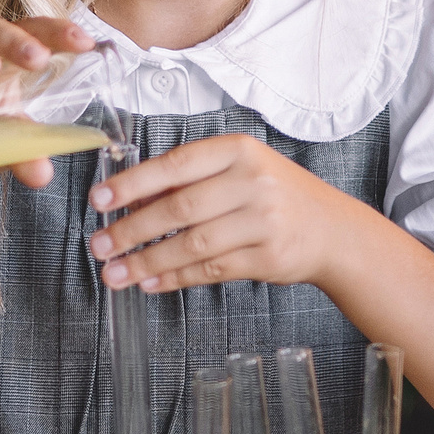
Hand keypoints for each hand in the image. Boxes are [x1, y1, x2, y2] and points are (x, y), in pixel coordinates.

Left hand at [87, 133, 358, 293]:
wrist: (333, 230)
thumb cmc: (277, 195)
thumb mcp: (240, 170)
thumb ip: (191, 180)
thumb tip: (131, 199)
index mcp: (239, 151)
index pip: (176, 165)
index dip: (133, 184)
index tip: (100, 200)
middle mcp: (253, 183)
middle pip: (180, 208)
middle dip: (132, 230)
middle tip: (100, 245)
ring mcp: (263, 222)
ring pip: (192, 244)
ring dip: (147, 262)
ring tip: (115, 274)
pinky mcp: (267, 258)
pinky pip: (210, 270)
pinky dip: (175, 278)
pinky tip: (151, 283)